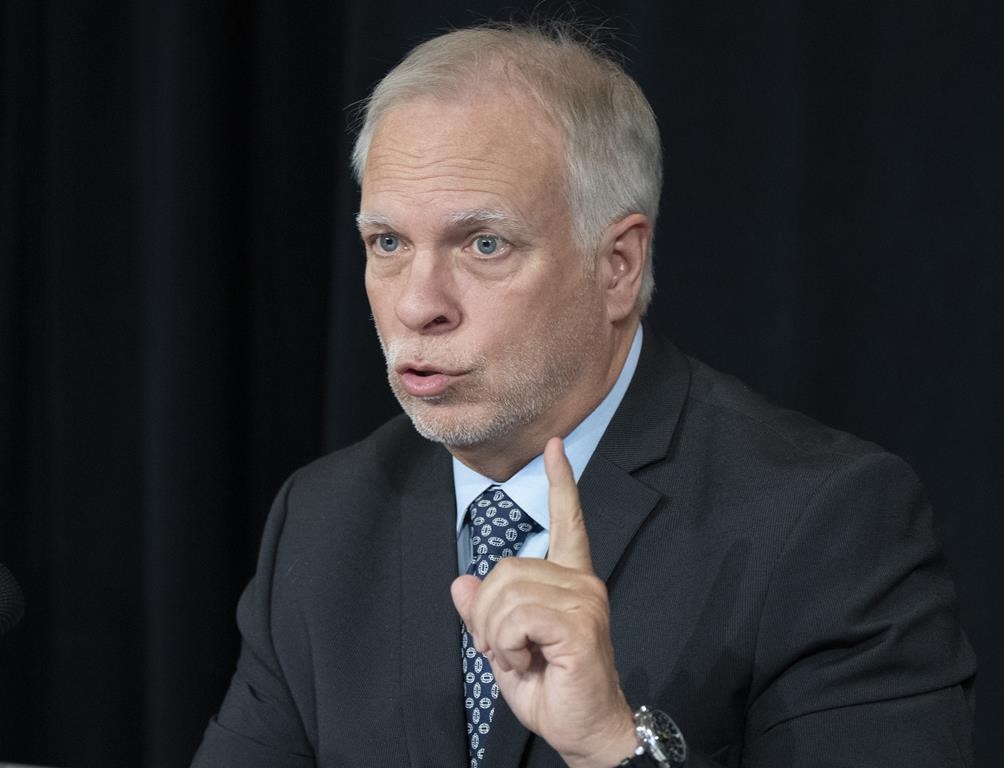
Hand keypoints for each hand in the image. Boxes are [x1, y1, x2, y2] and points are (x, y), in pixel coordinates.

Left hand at [451, 438, 636, 767]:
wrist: (584, 730)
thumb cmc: (551, 690)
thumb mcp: (505, 648)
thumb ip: (485, 614)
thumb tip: (461, 582)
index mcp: (569, 580)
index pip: (568, 521)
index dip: (560, 483)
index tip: (555, 446)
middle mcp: (581, 581)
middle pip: (505, 568)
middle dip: (487, 614)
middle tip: (505, 650)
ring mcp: (584, 599)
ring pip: (507, 591)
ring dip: (496, 632)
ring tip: (517, 657)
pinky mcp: (579, 622)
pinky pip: (517, 615)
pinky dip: (507, 642)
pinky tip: (526, 660)